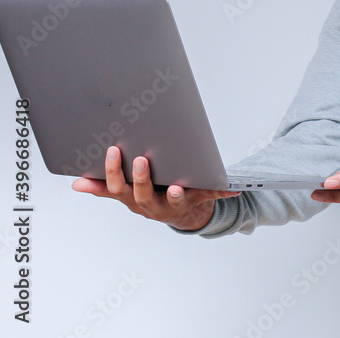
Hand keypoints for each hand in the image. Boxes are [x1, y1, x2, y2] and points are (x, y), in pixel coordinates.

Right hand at [71, 145, 240, 231]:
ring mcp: (176, 204)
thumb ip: (103, 188)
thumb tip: (76, 184)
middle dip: (141, 178)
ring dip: (176, 193)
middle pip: (143, 195)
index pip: (118, 187)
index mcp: (134, 200)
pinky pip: (211, 196)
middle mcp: (153, 205)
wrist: (183, 216)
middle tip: (141, 159)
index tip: (113, 151)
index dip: (114, 172)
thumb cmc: (151, 197)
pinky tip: (237, 188)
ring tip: (177, 185)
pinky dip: (224, 191)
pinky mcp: (198, 201)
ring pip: (174, 201)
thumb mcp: (126, 195)